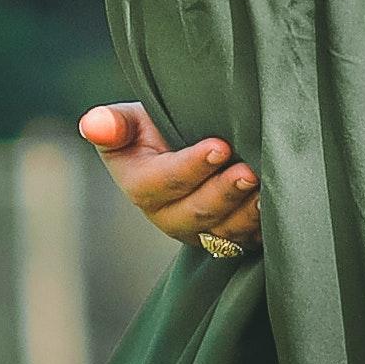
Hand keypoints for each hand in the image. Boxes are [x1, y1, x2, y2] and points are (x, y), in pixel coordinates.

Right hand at [83, 105, 260, 262]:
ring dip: (244, 214)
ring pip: (221, 232)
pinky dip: (259, 228)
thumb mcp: (133, 120)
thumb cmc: (159, 127)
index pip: (162, 182)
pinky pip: (244, 243)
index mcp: (140, 186)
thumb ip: (114, 123)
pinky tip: (274, 208)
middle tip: (248, 173)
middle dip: (222, 194)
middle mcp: (167, 216)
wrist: (190, 146)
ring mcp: (198, 232)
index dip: (190, 168)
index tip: (219, 147)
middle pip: (194, 213)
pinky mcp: (224, 239)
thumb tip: (91, 124)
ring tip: (265, 190)